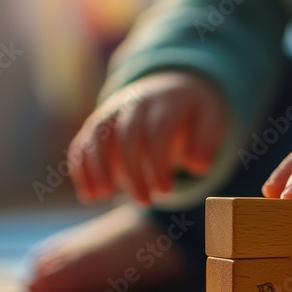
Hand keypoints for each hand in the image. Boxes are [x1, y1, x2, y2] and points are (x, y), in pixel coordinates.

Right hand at [67, 71, 227, 204]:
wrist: (169, 89)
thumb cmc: (192, 114)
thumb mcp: (211, 120)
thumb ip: (207, 142)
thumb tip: (198, 166)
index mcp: (165, 102)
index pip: (158, 131)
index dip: (159, 162)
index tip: (165, 191)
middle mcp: (134, 103)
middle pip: (127, 135)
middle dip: (132, 171)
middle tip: (143, 202)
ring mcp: (112, 112)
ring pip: (98, 136)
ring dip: (97, 168)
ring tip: (102, 198)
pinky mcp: (97, 125)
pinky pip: (84, 143)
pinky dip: (81, 168)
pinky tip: (88, 194)